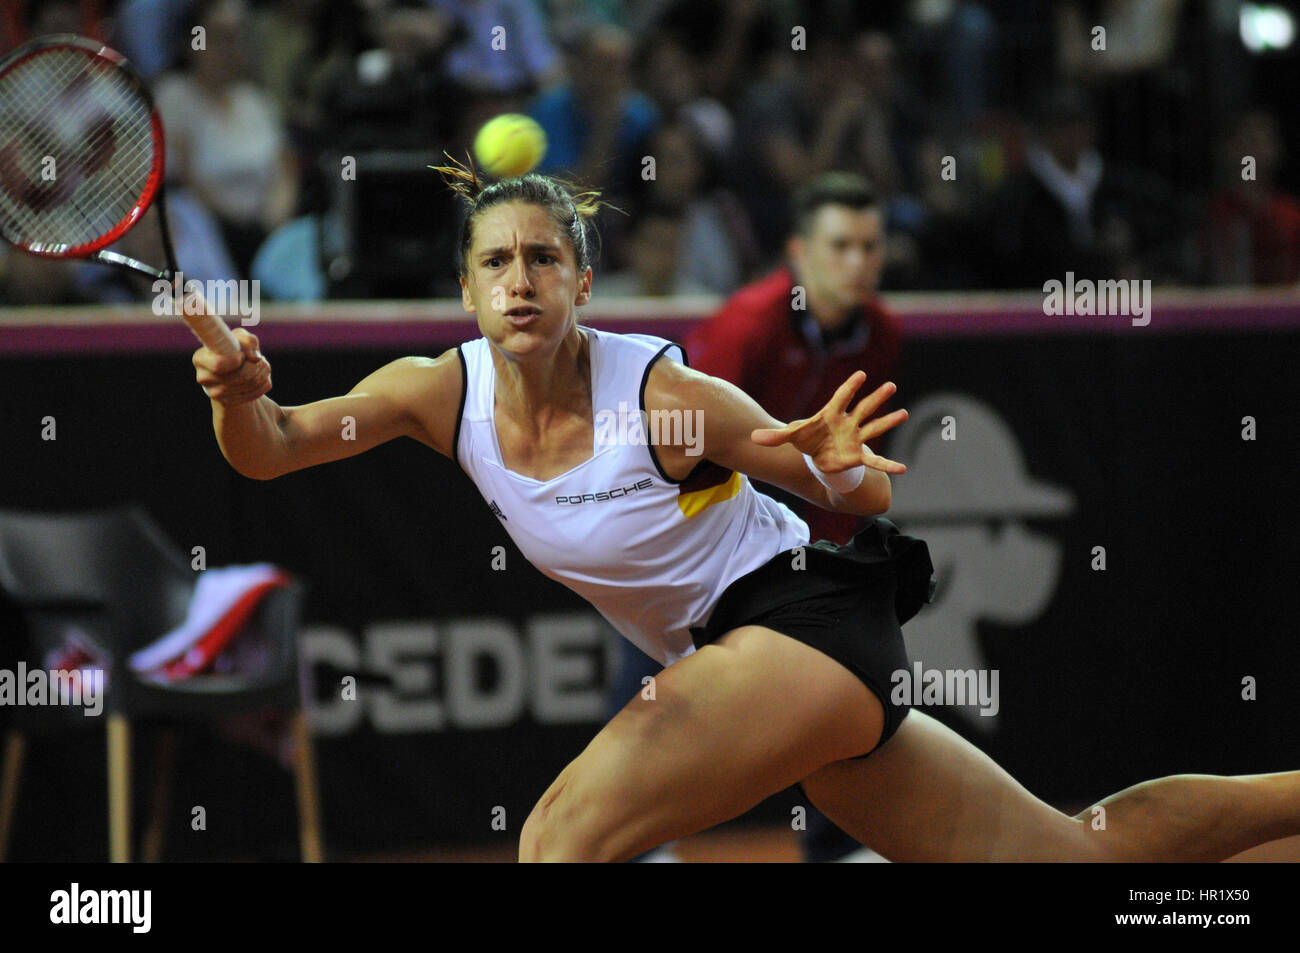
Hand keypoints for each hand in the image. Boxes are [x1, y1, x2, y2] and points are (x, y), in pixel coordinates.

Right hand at [193, 328, 271, 405]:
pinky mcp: (228, 403)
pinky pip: (255, 394)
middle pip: (241, 376)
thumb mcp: (240, 338)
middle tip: (260, 359)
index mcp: (200, 359)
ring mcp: (214, 393)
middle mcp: (203, 378)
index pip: (219, 364)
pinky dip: (263, 384)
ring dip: (263, 373)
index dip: (236, 359)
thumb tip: (255, 357)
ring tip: (262, 366)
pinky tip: (262, 378)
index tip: (242, 355)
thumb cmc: (235, 350)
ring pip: (250, 384)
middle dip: (257, 365)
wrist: (235, 372)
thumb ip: (248, 340)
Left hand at [750, 372, 907, 473]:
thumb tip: (752, 438)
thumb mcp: (791, 436)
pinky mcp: (857, 456)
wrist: (817, 455)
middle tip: (891, 385)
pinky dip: (888, 466)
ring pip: (874, 427)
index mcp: (831, 414)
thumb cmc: (808, 439)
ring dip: (888, 421)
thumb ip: (775, 436)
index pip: (841, 398)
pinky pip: (875, 461)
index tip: (861, 374)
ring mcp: (855, 438)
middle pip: (864, 408)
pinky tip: (903, 469)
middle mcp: (847, 423)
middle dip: (876, 398)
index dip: (849, 386)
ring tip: (903, 413)